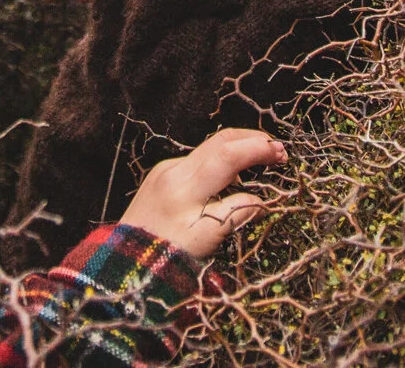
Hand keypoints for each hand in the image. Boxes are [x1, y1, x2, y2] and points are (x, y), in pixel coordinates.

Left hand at [120, 128, 284, 260]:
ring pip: (207, 151)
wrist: (124, 263)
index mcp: (185, 188)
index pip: (227, 155)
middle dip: (252, 141)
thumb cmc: (167, 258)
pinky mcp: (159, 176)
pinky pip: (195, 163)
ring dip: (237, 151)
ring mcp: (164, 171)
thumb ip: (234, 215)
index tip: (280, 154)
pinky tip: (230, 177)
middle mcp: (173, 172)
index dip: (257, 149)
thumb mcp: (206, 242)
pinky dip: (218, 164)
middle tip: (278, 151)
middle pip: (219, 142)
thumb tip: (260, 200)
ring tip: (262, 162)